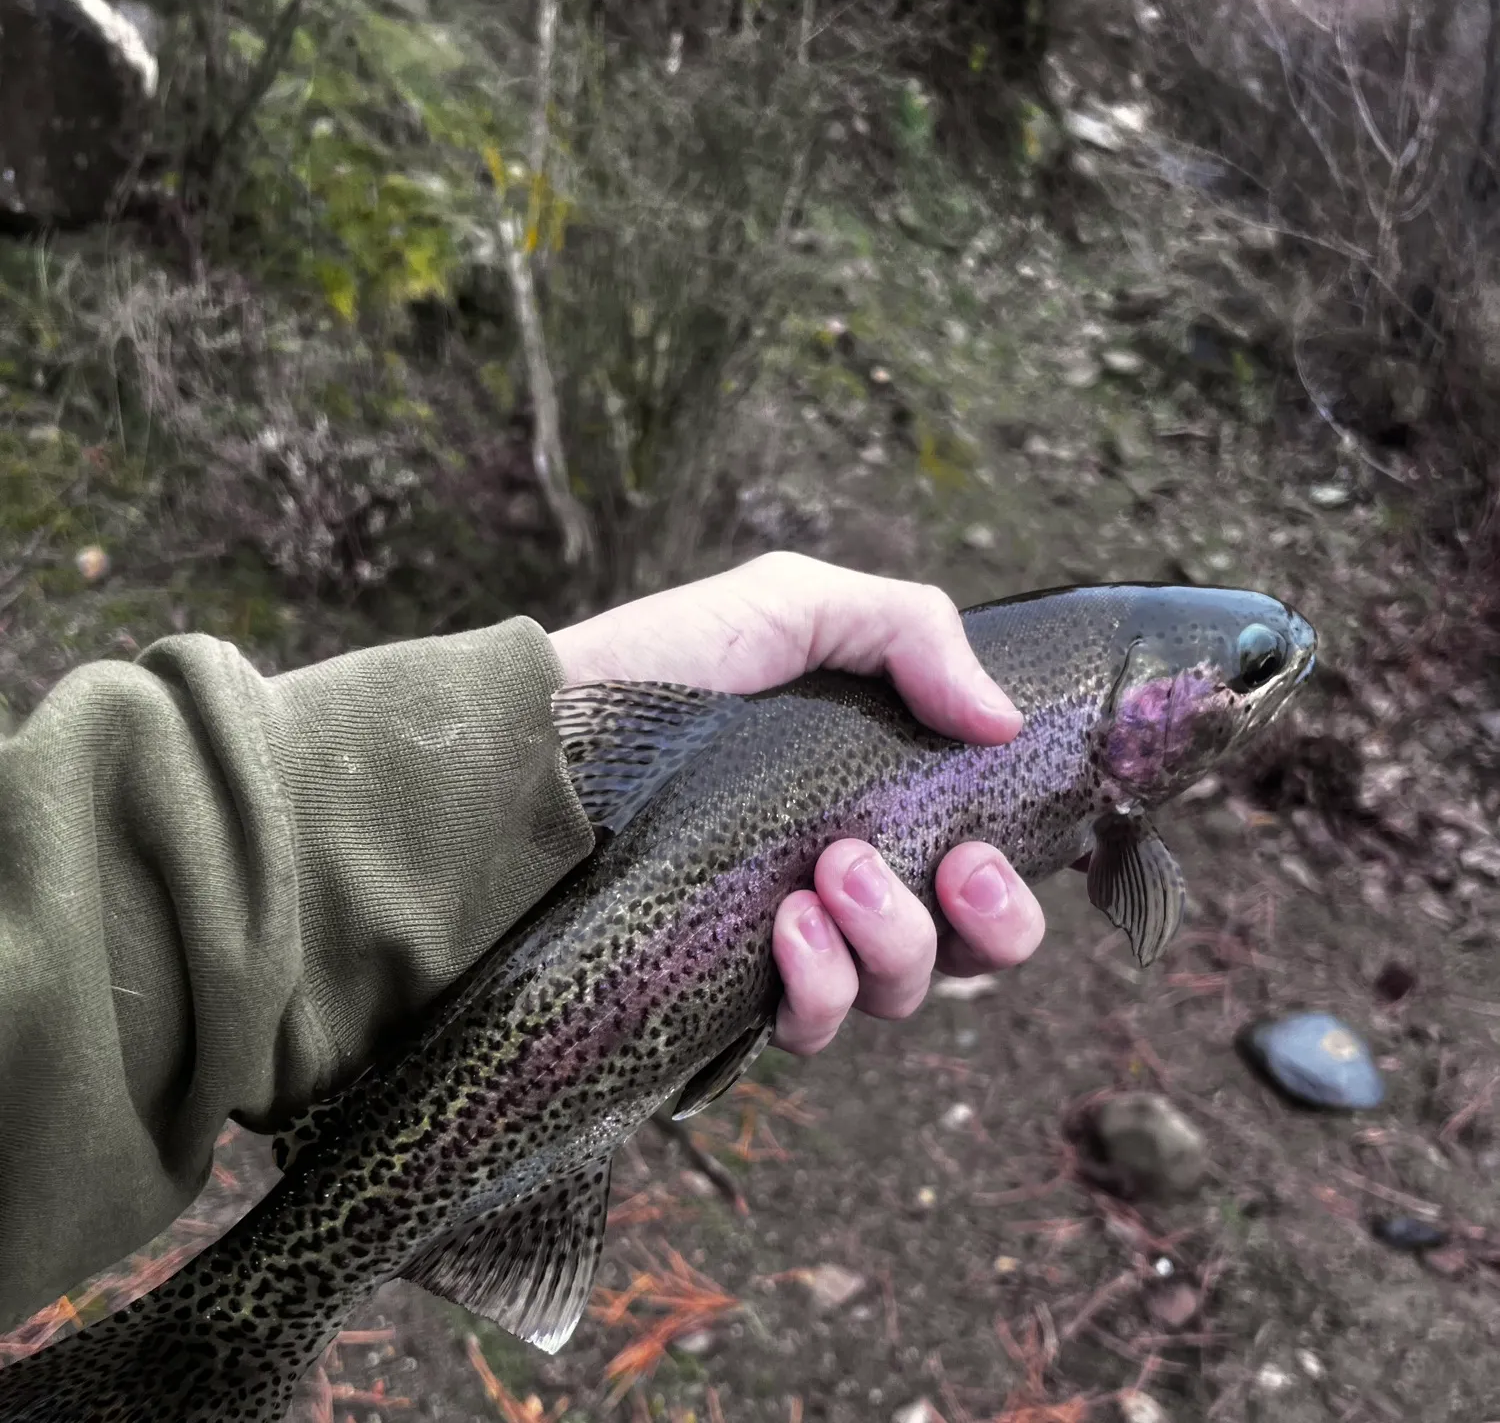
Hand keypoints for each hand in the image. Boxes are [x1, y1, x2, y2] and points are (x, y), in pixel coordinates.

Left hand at [550, 552, 1045, 1055]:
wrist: (538, 736)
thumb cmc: (665, 665)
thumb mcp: (794, 605)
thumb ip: (913, 631)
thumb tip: (1006, 723)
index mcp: (876, 798)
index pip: (982, 872)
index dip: (1013, 884)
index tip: (990, 846)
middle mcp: (845, 878)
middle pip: (971, 954)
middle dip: (991, 923)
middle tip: (953, 865)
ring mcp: (788, 942)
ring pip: (901, 994)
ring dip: (895, 940)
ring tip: (830, 871)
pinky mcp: (726, 992)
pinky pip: (812, 1030)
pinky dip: (821, 988)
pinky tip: (784, 925)